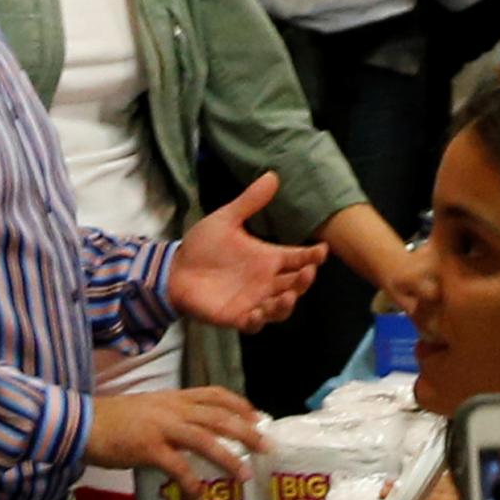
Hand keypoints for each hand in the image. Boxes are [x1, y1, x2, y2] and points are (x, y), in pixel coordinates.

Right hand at [86, 388, 263, 497]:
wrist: (83, 424)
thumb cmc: (114, 419)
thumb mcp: (148, 409)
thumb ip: (171, 417)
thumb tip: (194, 434)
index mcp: (173, 397)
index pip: (213, 393)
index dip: (239, 404)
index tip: (257, 416)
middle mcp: (172, 408)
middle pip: (218, 416)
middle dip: (246, 430)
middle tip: (266, 446)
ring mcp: (161, 427)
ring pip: (204, 439)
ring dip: (227, 458)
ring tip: (244, 475)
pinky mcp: (148, 447)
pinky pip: (177, 467)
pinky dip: (192, 484)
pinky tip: (199, 499)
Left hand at [167, 171, 326, 329]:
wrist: (176, 268)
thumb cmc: (204, 245)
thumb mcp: (227, 220)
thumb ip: (249, 202)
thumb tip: (272, 175)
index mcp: (268, 258)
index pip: (297, 258)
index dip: (312, 256)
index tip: (322, 250)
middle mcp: (266, 281)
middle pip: (294, 284)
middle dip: (304, 281)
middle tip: (308, 272)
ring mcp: (254, 300)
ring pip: (280, 308)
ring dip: (286, 304)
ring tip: (287, 296)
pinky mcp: (237, 316)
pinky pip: (254, 324)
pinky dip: (259, 320)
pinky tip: (257, 312)